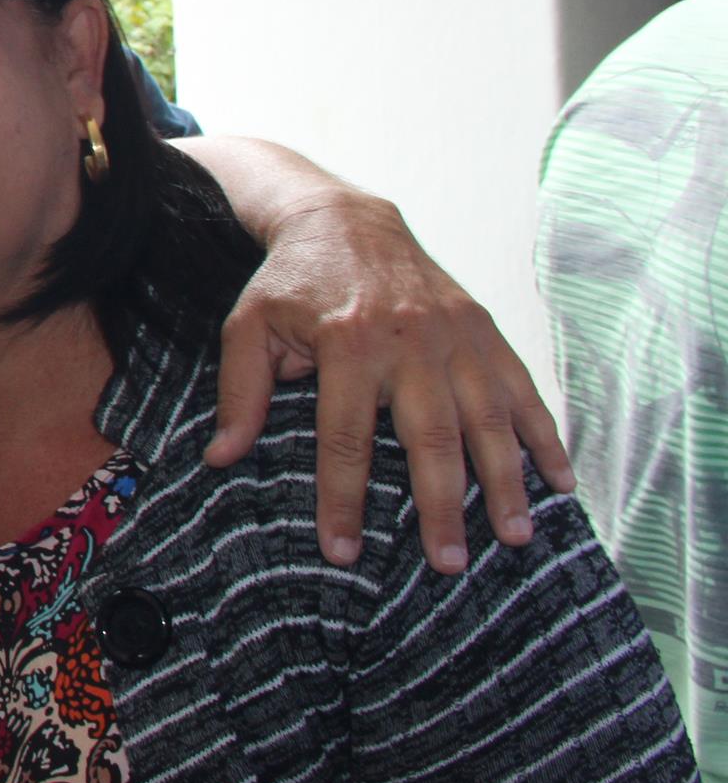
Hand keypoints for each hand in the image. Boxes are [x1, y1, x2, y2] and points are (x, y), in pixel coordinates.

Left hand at [208, 190, 571, 573]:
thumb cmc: (291, 282)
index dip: (343, 500)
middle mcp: (409, 340)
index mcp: (347, 342)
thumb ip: (240, 392)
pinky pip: (522, 388)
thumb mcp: (249, 326)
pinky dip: (546, 435)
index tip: (343, 551)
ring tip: (511, 537)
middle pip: (430, 437)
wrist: (344, 219)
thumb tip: (222, 457)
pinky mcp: (484, 329)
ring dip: (504, 481)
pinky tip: (560, 481)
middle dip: (441, 506)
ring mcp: (455, 334)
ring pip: (488, 418)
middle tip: (447, 563)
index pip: (344, 438)